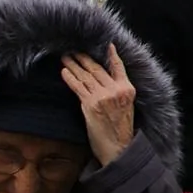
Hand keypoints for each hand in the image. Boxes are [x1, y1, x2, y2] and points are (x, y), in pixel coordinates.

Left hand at [62, 44, 135, 165]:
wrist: (118, 148)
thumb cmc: (121, 129)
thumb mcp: (126, 107)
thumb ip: (117, 92)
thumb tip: (102, 80)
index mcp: (128, 89)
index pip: (118, 67)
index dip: (112, 55)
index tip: (107, 44)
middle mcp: (116, 90)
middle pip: (97, 69)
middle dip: (84, 58)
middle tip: (75, 50)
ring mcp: (103, 96)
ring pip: (86, 76)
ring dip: (74, 65)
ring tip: (66, 57)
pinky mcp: (91, 104)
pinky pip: (78, 87)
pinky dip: (70, 78)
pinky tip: (65, 71)